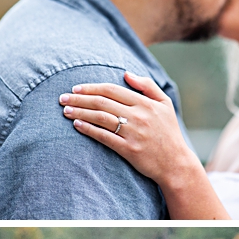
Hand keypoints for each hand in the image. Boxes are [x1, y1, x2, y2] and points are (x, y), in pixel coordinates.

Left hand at [60, 72, 202, 184]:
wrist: (176, 164)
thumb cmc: (169, 134)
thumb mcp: (165, 105)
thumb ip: (148, 86)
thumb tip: (126, 74)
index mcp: (145, 103)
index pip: (112, 90)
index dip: (91, 87)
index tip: (75, 88)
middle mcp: (138, 116)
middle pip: (102, 102)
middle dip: (79, 98)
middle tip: (62, 98)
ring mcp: (133, 133)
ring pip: (101, 117)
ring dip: (80, 112)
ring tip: (65, 111)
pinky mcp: (129, 150)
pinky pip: (105, 137)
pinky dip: (89, 129)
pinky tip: (77, 125)